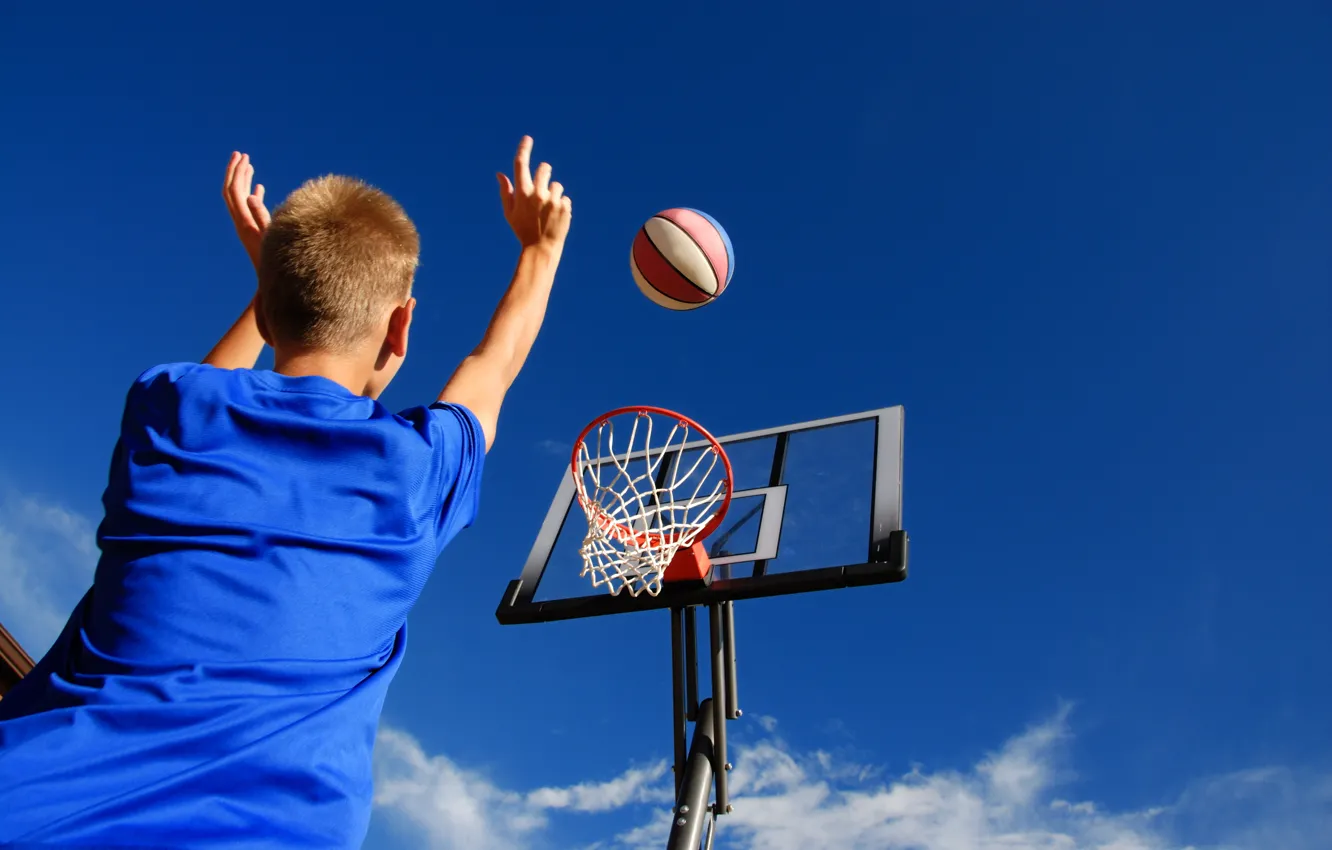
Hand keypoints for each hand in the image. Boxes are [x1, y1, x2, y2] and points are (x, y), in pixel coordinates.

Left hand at [223, 151, 271, 270]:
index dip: (237, 172)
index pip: (234, 191)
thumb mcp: (271, 237)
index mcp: (243, 222)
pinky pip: (248, 209)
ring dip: (242, 180)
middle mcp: (240, 223)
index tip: (243, 156)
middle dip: (235, 172)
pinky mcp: (253, 231)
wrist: (270, 287)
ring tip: (248, 165)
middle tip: (240, 154)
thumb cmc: (276, 264)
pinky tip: (259, 188)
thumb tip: (250, 194)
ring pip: (239, 199)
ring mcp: (246, 227)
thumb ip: (261, 215)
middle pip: (231, 192)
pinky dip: (252, 194)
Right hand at [496, 136, 571, 250]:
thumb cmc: (522, 230)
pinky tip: (555, 218)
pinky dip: (561, 205)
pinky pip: (565, 198)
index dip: (524, 149)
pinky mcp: (565, 206)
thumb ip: (505, 191)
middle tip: (542, 186)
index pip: (521, 164)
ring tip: (548, 210)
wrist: (541, 249)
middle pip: (544, 168)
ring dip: (553, 193)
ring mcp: (552, 200)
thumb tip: (500, 173)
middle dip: (544, 172)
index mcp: (522, 193)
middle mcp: (537, 193)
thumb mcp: (509, 212)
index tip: (527, 139)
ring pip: (556, 184)